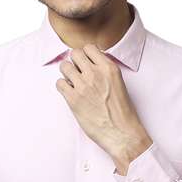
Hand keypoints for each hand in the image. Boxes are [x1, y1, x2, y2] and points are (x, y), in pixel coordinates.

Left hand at [56, 44, 151, 165]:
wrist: (121, 133)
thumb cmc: (122, 112)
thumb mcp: (118, 84)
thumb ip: (104, 72)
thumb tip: (90, 66)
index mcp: (108, 68)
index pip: (89, 48)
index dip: (85, 55)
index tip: (85, 63)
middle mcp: (95, 74)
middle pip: (74, 54)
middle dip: (74, 62)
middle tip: (78, 73)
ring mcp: (83, 86)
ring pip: (64, 66)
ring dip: (67, 74)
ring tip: (73, 84)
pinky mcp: (73, 99)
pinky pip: (59, 83)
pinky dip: (63, 87)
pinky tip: (71, 94)